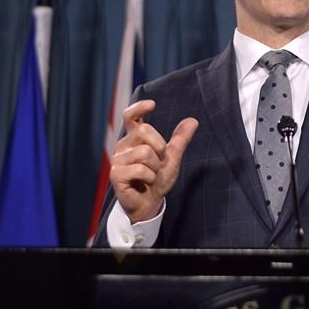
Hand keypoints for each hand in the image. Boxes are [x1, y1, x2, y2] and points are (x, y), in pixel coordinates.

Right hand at [110, 99, 198, 222]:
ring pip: (144, 152)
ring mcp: (117, 160)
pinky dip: (149, 178)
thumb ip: (180, 140)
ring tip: (150, 176)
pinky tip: (145, 183)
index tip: (152, 104)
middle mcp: (123, 146)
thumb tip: (193, 120)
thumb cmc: (157, 180)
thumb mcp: (172, 158)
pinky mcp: (116, 174)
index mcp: (134, 139)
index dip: (139, 107)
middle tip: (158, 163)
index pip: (130, 116)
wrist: (150, 203)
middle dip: (160, 148)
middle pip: (144, 131)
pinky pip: (140, 169)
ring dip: (155, 167)